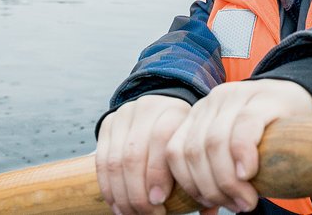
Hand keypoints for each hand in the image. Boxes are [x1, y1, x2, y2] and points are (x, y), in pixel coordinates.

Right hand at [96, 95, 189, 214]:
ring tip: (131, 214)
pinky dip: (108, 187)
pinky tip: (117, 205)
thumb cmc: (184, 138)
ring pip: (115, 161)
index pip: (160, 139)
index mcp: (175, 111)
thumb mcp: (194, 145)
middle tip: (147, 214)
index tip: (159, 201)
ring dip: (121, 194)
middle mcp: (147, 108)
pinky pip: (102, 161)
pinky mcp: (107, 123)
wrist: (163, 109)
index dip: (157, 173)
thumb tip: (209, 214)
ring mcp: (124, 115)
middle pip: (134, 154)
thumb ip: (201, 175)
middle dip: (137, 192)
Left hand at [165, 79, 311, 213]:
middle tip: (236, 206)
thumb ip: (216, 170)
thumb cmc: (267, 132)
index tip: (206, 206)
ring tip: (247, 200)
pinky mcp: (263, 98)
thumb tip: (206, 212)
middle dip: (211, 188)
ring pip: (214, 142)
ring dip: (228, 180)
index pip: (175, 152)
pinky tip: (249, 173)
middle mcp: (211, 102)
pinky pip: (244, 127)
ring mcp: (236, 96)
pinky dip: (242, 154)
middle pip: (195, 152)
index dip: (188, 184)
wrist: (299, 97)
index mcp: (197, 115)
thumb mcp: (233, 146)